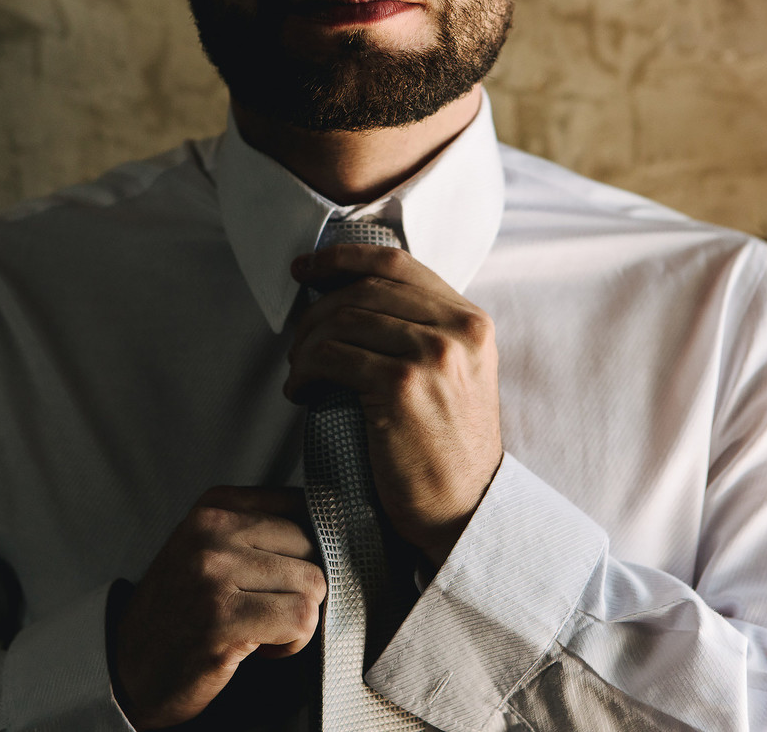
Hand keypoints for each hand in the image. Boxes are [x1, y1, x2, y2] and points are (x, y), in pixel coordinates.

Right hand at [112, 486, 325, 729]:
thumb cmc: (181, 609)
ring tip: (266, 628)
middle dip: (304, 586)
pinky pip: (300, 620)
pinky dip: (293, 642)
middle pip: (311, 546)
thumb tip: (332, 526)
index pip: (301, 505)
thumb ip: (259, 528)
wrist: (129, 666)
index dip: (310, 547)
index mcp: (214, 506)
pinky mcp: (223, 619)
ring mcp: (214, 574)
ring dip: (300, 618)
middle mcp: (212, 532)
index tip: (293, 573)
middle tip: (273, 609)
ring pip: (312, 584)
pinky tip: (264, 648)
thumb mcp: (209, 547)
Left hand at [285, 244, 503, 566]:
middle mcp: (457, 331)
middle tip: (296, 340)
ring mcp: (432, 357)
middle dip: (316, 310)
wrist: (465, 509)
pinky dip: (304, 372)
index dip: (342, 258)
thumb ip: (422, 332)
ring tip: (298, 371)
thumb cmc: (447, 449)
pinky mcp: (401, 387)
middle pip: (363, 289)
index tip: (306, 268)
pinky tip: (300, 391)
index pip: (397, 263)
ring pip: (342, 320)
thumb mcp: (454, 376)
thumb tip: (351, 298)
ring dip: (305, 344)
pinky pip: (331, 358)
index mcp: (471, 321)